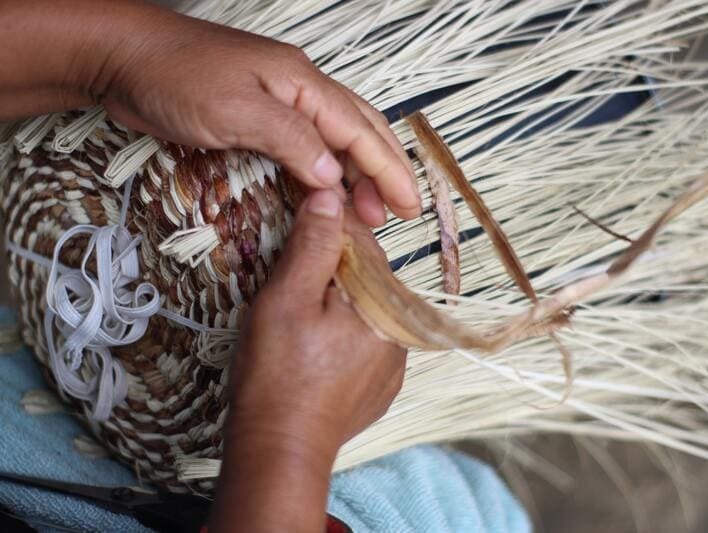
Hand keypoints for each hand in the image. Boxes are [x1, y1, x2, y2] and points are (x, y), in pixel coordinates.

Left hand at [88, 2, 419, 225]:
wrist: (124, 58)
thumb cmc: (176, 76)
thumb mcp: (238, 109)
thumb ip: (292, 141)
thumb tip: (335, 177)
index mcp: (303, 83)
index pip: (360, 131)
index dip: (388, 170)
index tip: (408, 205)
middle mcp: (300, 91)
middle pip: (359, 131)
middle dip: (383, 172)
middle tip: (397, 213)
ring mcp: (280, 103)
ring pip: (336, 139)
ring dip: (357, 175)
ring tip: (369, 210)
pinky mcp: (258, 118)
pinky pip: (307, 147)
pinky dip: (325, 171)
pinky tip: (327, 191)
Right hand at [212, 190, 405, 531]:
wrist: (281, 449)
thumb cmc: (278, 374)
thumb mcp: (287, 299)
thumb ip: (313, 246)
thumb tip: (331, 196)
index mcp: (384, 303)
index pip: (362, 245)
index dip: (329, 228)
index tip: (305, 217)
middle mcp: (401, 331)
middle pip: (367, 278)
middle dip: (333, 270)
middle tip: (292, 277)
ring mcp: (395, 362)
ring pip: (367, 310)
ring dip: (340, 303)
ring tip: (301, 318)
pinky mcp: (383, 386)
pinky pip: (367, 342)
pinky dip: (345, 335)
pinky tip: (316, 346)